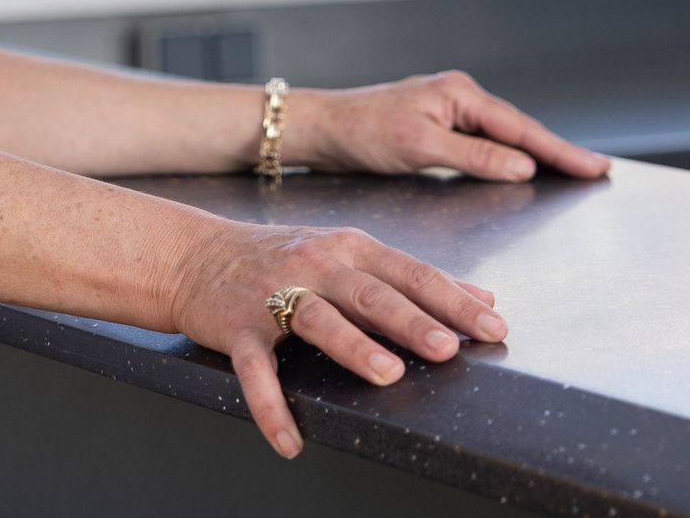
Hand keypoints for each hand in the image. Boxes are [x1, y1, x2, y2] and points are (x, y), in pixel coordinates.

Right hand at [170, 217, 505, 457]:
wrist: (195, 256)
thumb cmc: (284, 257)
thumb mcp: (350, 253)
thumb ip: (413, 276)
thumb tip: (482, 294)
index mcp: (350, 249)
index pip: (411, 273)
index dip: (453, 300)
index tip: (494, 326)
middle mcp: (315, 265)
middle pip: (369, 293)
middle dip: (411, 320)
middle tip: (448, 347)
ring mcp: (273, 295)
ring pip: (318, 320)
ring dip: (353, 347)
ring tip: (387, 375)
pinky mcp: (237, 328)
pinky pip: (256, 370)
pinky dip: (271, 406)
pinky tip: (291, 441)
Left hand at [287, 71, 610, 182]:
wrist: (323, 128)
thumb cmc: (363, 132)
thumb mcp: (420, 147)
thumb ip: (475, 155)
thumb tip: (524, 166)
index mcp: (460, 94)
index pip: (522, 129)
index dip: (561, 151)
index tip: (595, 167)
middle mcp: (460, 96)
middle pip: (521, 128)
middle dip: (559, 150)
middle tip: (597, 171)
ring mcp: (450, 109)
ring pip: (505, 134)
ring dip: (538, 152)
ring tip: (573, 168)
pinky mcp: (439, 125)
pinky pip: (487, 140)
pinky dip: (510, 154)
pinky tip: (523, 166)